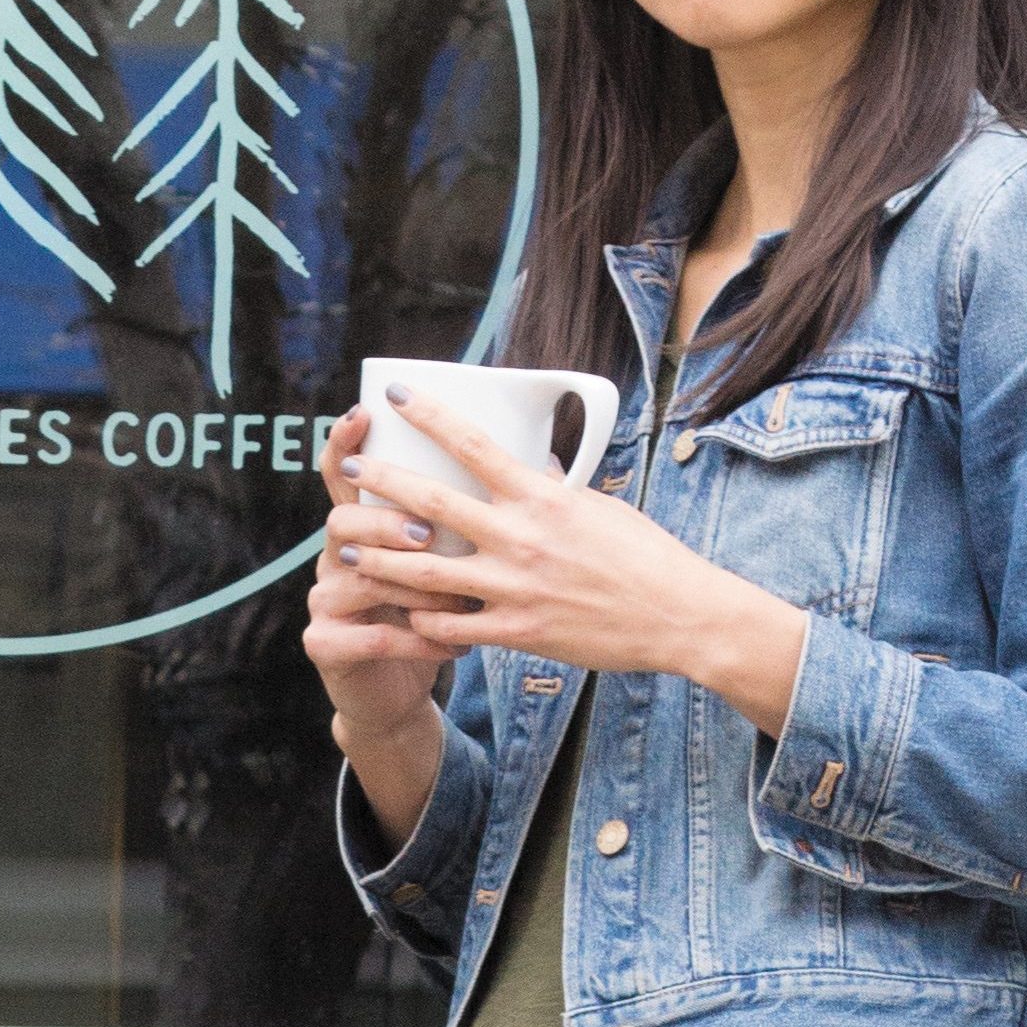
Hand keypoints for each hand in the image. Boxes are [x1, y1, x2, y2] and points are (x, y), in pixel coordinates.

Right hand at [302, 406, 467, 737]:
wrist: (386, 695)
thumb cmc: (429, 620)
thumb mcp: (441, 567)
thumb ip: (472, 521)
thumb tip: (544, 467)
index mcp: (362, 528)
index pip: (342, 474)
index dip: (346, 443)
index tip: (365, 412)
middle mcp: (335, 558)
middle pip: (343, 522)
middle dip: (384, 521)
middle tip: (427, 532)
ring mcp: (325, 601)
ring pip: (357, 579)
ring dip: (409, 587)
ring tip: (456, 599)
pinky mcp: (325, 646)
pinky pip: (370, 639)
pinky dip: (418, 642)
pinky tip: (455, 648)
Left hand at [344, 386, 806, 727]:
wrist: (681, 617)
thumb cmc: (646, 555)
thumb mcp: (598, 506)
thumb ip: (556, 488)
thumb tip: (537, 463)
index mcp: (539, 497)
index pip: (471, 443)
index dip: (428, 415)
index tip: (395, 393)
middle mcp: (519, 538)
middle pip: (431, 503)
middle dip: (381, 483)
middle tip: (349, 470)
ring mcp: (514, 588)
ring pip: (426, 571)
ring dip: (379, 558)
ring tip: (345, 547)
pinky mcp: (518, 632)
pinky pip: (454, 626)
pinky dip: (422, 619)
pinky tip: (400, 612)